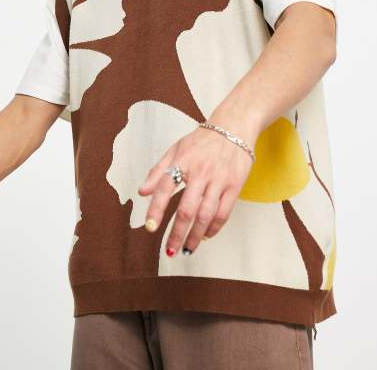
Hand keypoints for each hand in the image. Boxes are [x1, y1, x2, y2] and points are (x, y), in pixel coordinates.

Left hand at [137, 122, 254, 256]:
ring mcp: (219, 179)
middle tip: (170, 249)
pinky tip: (206, 235)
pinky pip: (224, 212)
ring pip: (206, 215)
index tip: (150, 227)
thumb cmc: (203, 139)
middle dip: (177, 233)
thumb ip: (158, 171)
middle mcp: (200, 172)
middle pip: (186, 209)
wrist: (234, 126)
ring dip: (195, 236)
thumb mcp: (176, 149)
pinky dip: (214, 227)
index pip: (165, 188)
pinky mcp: (234, 185)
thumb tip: (142, 192)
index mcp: (183, 161)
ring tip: (187, 249)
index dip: (156, 209)